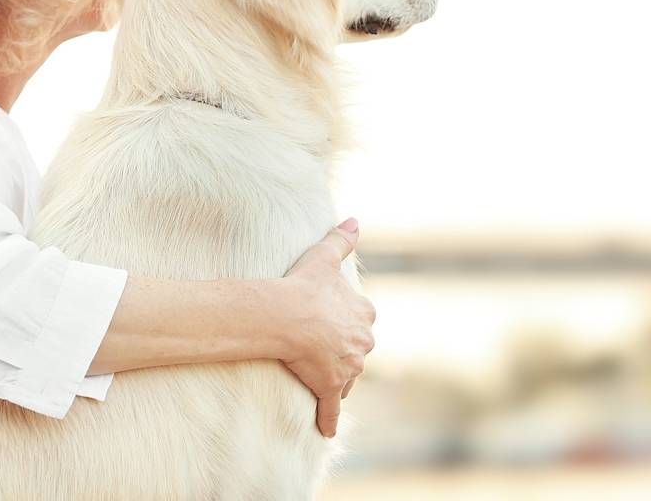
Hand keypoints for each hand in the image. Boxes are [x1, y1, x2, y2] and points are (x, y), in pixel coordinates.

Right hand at [278, 218, 375, 437]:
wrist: (287, 315)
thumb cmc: (305, 286)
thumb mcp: (325, 258)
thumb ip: (342, 239)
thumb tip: (355, 219)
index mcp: (363, 315)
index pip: (363, 321)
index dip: (350, 324)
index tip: (336, 324)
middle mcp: (362, 343)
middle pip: (358, 352)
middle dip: (346, 354)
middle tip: (326, 352)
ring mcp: (348, 368)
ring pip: (347, 379)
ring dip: (336, 381)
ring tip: (320, 381)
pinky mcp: (330, 387)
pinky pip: (331, 409)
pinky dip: (329, 420)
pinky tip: (326, 430)